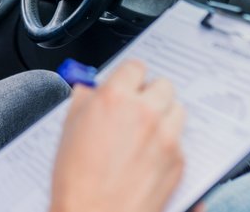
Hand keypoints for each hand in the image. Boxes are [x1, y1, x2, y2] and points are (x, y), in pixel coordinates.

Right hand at [49, 60, 185, 211]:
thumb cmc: (76, 181)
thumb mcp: (68, 128)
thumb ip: (84, 100)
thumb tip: (91, 90)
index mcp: (114, 99)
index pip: (135, 67)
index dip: (129, 77)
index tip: (127, 84)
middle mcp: (145, 114)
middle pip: (163, 85)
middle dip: (151, 94)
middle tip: (139, 108)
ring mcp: (166, 138)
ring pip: (177, 110)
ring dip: (164, 116)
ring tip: (147, 132)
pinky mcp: (179, 162)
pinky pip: (181, 140)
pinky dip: (169, 144)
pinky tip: (150, 157)